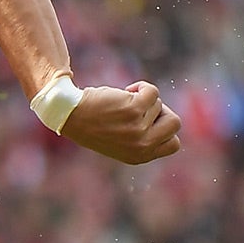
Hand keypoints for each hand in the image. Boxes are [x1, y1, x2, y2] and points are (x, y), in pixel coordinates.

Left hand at [62, 81, 181, 164]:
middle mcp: (142, 145)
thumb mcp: (120, 140)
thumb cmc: (93, 124)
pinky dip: (141, 86)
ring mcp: (139, 128)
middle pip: (174, 123)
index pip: (173, 144)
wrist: (68, 114)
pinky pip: (152, 91)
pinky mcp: (134, 109)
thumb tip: (167, 119)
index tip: (148, 121)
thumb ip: (144, 137)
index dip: (163, 129)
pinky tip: (125, 91)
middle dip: (161, 112)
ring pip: (159, 104)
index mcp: (140, 156)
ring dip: (141, 100)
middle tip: (140, 109)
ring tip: (120, 104)